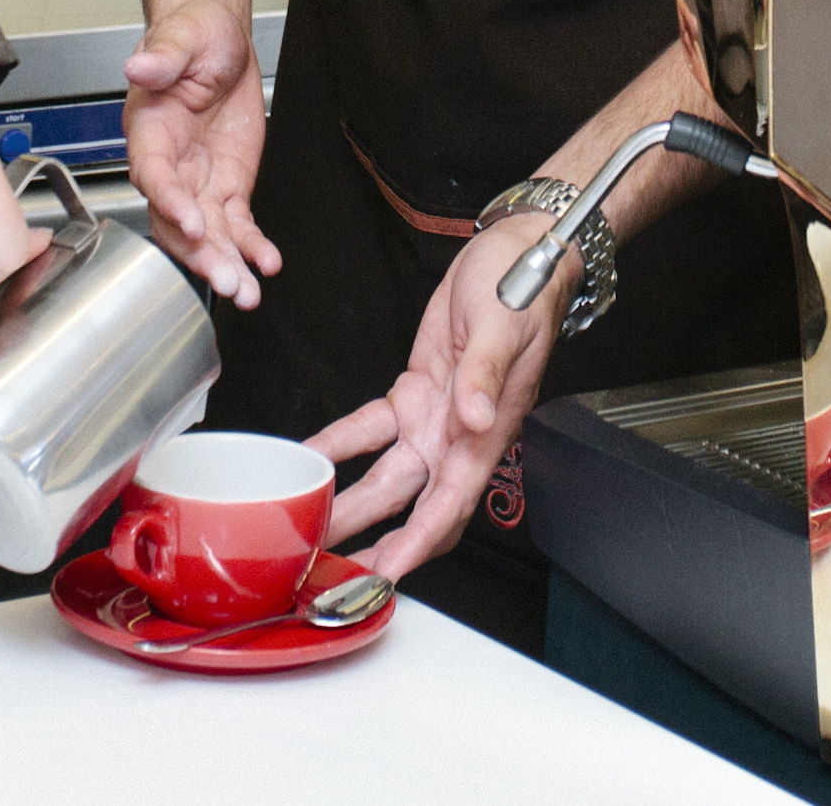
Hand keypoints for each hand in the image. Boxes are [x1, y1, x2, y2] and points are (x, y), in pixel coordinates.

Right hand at [121, 0, 280, 307]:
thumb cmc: (192, 35)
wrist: (220, 40)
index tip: (192, 222)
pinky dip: (251, 246)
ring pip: (207, 232)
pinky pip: (236, 224)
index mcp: (150, 131)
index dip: (170, 201)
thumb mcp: (182, 37)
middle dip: (200, 252)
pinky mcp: (227, 186)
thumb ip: (163, 58)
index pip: (153, 174)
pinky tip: (266, 263)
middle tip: (226, 280)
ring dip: (225, 262)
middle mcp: (169, 164)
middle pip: (178, 219)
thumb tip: (137, 66)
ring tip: (247, 291)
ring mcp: (198, 180)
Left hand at [310, 215, 562, 578]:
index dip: (416, 545)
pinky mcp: (414, 393)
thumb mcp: (503, 326)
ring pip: (384, 478)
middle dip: (375, 544)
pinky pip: (369, 429)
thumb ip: (485, 374)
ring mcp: (434, 419)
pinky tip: (309, 454)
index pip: (447, 506)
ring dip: (349, 503)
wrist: (516, 254)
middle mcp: (457, 437)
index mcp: (485, 433)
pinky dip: (339, 444)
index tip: (384, 576)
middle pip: (411, 508)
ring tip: (308, 529)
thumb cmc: (522, 289)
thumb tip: (474, 415)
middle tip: (333, 575)